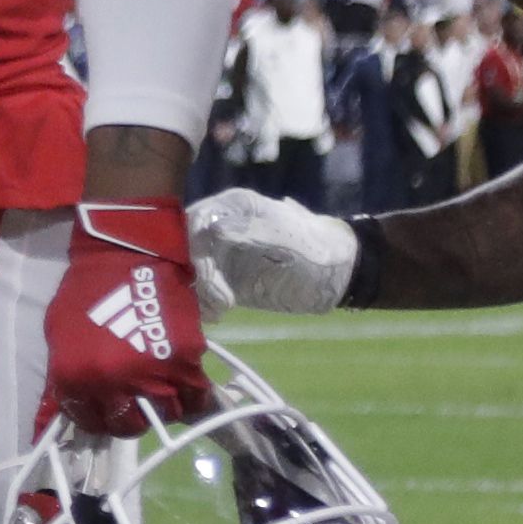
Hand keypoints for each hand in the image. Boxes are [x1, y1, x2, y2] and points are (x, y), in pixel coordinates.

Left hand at [41, 201, 214, 436]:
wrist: (125, 254)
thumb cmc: (85, 291)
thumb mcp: (58, 336)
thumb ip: (68, 374)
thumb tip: (78, 401)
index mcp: (75, 380)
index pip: (90, 422)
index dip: (100, 419)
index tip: (108, 412)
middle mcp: (112, 386)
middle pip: (128, 426)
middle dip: (133, 417)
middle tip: (138, 403)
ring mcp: (152, 375)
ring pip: (166, 416)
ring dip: (165, 409)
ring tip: (164, 393)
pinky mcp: (186, 360)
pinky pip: (196, 395)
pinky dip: (194, 396)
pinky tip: (187, 386)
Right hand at [188, 189, 362, 315]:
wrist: (338, 274)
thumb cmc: (316, 248)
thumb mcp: (284, 236)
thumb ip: (249, 231)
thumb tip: (212, 230)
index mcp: (232, 208)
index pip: (194, 223)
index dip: (192, 248)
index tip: (205, 275)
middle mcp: (219, 228)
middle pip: (185, 249)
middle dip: (194, 275)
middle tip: (218, 300)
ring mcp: (221, 255)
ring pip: (189, 271)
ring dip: (196, 292)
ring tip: (219, 311)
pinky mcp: (225, 280)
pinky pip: (201, 290)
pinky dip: (201, 304)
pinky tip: (215, 315)